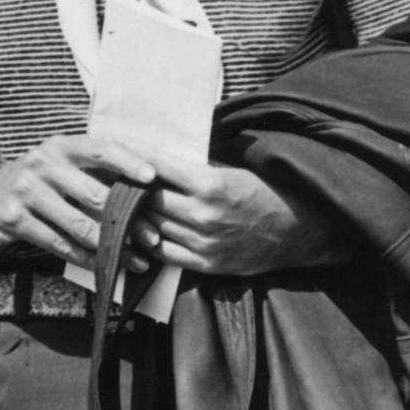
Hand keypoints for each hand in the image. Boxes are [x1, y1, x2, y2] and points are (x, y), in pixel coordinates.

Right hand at [0, 134, 159, 270]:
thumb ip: (91, 173)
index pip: (99, 148)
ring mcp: (26, 191)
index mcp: (59, 146)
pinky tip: (103, 266)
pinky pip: (59, 244)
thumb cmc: (32, 185)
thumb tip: (143, 192)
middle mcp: (42, 163)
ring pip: (79, 225)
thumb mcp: (56, 167)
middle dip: (128, 220)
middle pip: (94, 194)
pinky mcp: (14, 219)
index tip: (152, 176)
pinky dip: (85, 258)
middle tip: (152, 238)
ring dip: (111, 246)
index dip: (127, 162)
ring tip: (135, 259)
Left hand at [130, 144, 345, 276]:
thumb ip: (197, 166)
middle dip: (128, 185)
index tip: (118, 145)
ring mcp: (204, 243)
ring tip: (117, 201)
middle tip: (110, 174)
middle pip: (149, 198)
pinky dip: (147, 241)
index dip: (135, 155)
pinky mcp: (207, 264)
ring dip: (133, 214)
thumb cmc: (266, 191)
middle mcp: (204, 215)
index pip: (159, 167)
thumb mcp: (233, 169)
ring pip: (152, 226)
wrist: (299, 230)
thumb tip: (160, 157)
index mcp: (211, 184)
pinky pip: (164, 253)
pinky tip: (137, 230)